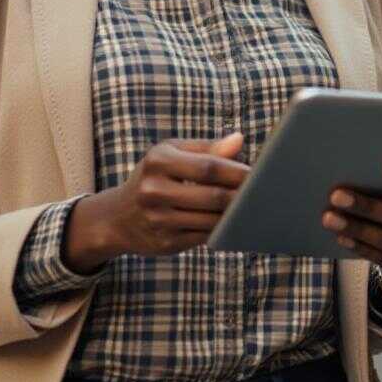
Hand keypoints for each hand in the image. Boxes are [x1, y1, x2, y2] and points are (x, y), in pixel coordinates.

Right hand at [63, 132, 247, 272]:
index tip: (258, 174)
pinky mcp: (166, 243)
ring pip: (212, 219)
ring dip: (235, 215)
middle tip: (263, 193)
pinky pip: (205, 237)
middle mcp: (154, 190)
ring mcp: (159, 219)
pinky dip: (223, 230)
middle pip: (213, 196)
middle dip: (241, 196)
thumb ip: (207, 148)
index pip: (208, 167)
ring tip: (252, 207)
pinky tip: (234, 222)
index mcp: (158, 161)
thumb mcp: (172, 154)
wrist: (118, 218)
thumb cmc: (155, 177)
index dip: (237, 172)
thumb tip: (240, 139)